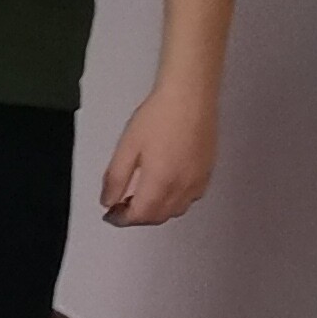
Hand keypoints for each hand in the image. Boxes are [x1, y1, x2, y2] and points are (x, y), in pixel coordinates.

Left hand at [100, 76, 218, 225]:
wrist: (190, 98)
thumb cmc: (156, 118)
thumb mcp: (126, 148)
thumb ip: (116, 179)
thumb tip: (108, 202)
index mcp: (160, 183)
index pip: (141, 216)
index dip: (122, 219)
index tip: (110, 214)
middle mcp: (183, 188)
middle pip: (159, 216)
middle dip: (138, 216)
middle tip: (121, 205)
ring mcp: (199, 181)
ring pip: (176, 210)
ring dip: (156, 211)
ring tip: (139, 196)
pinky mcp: (208, 172)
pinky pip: (190, 198)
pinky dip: (173, 202)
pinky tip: (163, 187)